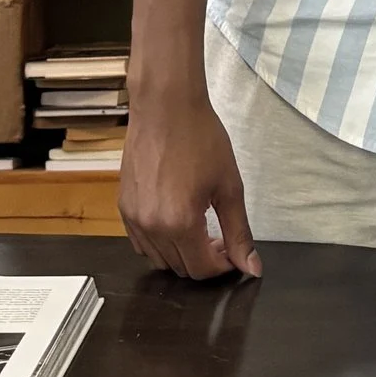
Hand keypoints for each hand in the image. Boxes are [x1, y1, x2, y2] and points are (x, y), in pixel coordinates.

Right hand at [119, 80, 260, 280]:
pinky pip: (140, 242)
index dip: (222, 266)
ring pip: (158, 259)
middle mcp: (152, 227)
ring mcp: (133, 218)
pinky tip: (176, 222)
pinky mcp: (124, 207)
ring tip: (199, 229)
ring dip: (181, 254)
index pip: (201, 268)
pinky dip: (159, 243)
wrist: (166, 107)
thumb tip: (251, 268)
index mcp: (180, 223)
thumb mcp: (229, 187)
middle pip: (180, 268)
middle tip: (220, 238)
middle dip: (204, 259)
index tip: (233, 251)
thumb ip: (239, 232)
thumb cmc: (200, 138)